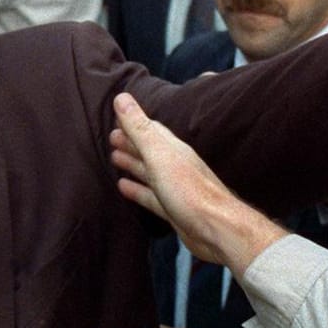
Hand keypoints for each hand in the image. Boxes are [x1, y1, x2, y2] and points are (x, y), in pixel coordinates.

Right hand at [108, 93, 286, 273]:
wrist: (216, 229)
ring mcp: (175, 188)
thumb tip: (122, 98)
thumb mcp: (160, 156)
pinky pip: (150, 196)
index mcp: (173, 150)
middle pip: (149, 150)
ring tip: (114, 157)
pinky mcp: (173, 210)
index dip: (133, 122)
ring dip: (133, 164)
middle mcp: (175, 166)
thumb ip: (140, 129)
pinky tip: (124, 187)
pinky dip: (137, 190)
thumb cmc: (190, 191)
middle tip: (111, 137)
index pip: (151, 130)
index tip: (116, 116)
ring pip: (149, 172)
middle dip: (131, 142)